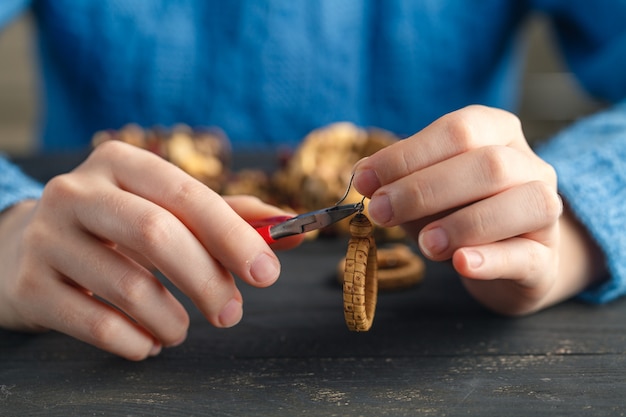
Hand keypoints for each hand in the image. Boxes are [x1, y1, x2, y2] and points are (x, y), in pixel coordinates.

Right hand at [0, 141, 301, 359]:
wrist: (25, 249)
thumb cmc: (116, 228)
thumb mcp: (165, 210)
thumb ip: (229, 217)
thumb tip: (293, 228)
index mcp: (121, 163)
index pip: (187, 194)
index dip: (233, 236)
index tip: (267, 273)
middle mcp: (77, 192)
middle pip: (158, 234)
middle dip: (207, 281)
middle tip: (231, 314)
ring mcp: (46, 237)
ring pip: (129, 286)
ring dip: (172, 320)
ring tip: (182, 329)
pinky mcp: (29, 286)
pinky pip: (96, 324)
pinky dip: (136, 342)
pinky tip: (148, 343)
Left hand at [353, 105, 603, 314]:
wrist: (508, 258)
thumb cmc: (459, 213)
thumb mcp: (425, 191)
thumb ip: (399, 181)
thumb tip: (364, 176)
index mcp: (497, 133)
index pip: (457, 130)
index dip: (407, 155)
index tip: (364, 180)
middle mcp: (530, 165)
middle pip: (488, 164)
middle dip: (425, 189)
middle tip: (381, 212)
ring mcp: (545, 211)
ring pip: (521, 202)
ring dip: (463, 223)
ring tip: (424, 244)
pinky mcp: (545, 259)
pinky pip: (525, 255)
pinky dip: (490, 259)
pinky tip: (460, 263)